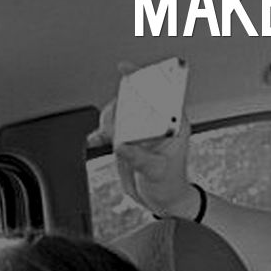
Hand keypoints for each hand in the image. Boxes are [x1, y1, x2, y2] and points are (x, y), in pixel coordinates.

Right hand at [93, 63, 196, 216]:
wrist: (162, 202)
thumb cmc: (170, 185)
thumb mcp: (158, 172)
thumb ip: (141, 158)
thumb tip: (123, 146)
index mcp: (173, 123)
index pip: (160, 92)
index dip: (144, 77)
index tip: (127, 69)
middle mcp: (156, 122)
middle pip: (133, 99)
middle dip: (119, 107)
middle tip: (114, 123)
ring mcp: (140, 129)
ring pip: (118, 112)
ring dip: (108, 121)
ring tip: (108, 136)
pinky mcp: (126, 138)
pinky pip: (108, 128)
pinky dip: (100, 133)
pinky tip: (97, 140)